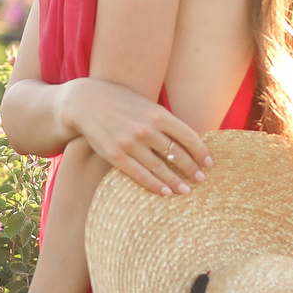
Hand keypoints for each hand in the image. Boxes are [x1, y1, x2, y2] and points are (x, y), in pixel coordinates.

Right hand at [62, 78, 212, 196]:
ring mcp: (130, 143)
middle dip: (191, 169)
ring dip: (176, 181)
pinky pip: (140, 174)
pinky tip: (165, 191)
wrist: (84, 102)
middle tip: (201, 180)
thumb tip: (186, 141)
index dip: (201, 152)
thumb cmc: (118, 101)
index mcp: (157, 114)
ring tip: (186, 190)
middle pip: (177, 154)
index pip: (188, 137)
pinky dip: (155, 185)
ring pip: (160, 167)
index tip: (209, 163)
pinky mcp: (115, 155)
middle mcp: (146, 129)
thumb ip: (163, 120)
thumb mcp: (145, 104)